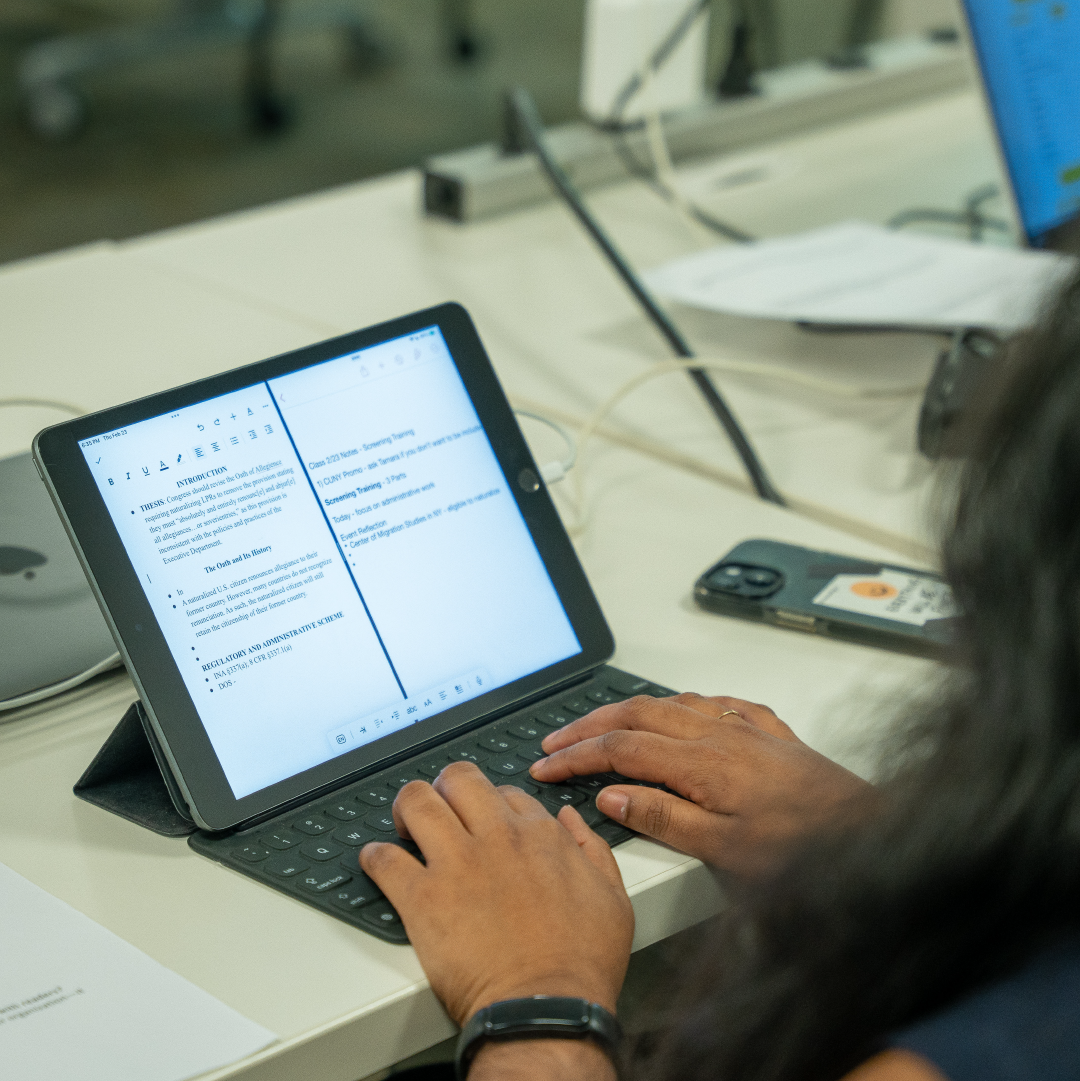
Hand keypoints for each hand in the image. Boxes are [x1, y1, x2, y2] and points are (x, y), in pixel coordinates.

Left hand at [359, 762, 633, 1025]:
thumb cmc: (581, 964)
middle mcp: (497, 837)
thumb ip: (593, 850)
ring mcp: (457, 863)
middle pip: (458, 779)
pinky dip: (375, 857)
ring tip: (404, 824)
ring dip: (406, 807)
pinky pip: (385, 859)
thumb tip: (570, 820)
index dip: (492, 803)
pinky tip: (377, 861)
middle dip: (445, 786)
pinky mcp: (423, 897)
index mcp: (540, 835)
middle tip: (440, 807)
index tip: (484, 819)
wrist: (546, 1009)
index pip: (506, 792)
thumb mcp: (613, 898)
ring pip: (417, 802)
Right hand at [529, 693, 871, 875]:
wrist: (872, 836)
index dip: (575, 755)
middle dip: (588, 724)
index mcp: (703, 764)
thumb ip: (664, 817)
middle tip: (555, 740)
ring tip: (601, 722)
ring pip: (672, 702)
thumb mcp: (726, 851)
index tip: (546, 765)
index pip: (621, 748)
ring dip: (628, 710)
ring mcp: (746, 728)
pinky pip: (715, 702)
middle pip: (637, 714)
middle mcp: (721, 734)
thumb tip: (612, 793)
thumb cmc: (806, 851)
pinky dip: (682, 703)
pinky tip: (681, 709)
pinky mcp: (770, 731)